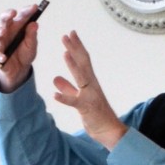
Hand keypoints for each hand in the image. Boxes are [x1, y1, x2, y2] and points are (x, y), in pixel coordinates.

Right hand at [0, 4, 38, 92]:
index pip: (22, 15)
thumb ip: (32, 35)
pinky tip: (4, 58)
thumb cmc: (25, 54)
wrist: (20, 70)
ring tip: (3, 33)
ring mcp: (0, 40)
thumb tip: (35, 24)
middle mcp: (7, 30)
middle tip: (13, 13)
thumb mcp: (32, 46)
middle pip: (4, 19)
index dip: (27, 10)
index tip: (34, 7)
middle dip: (7, 14)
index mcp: (18, 26)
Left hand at [54, 31, 127, 149]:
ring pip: (81, 77)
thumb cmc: (96, 115)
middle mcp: (91, 86)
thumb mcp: (79, 99)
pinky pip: (75, 102)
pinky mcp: (86, 108)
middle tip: (67, 34)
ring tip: (64, 53)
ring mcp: (90, 96)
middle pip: (83, 63)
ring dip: (73, 65)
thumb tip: (56, 78)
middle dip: (75, 49)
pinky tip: (54, 95)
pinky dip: (65, 98)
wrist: (109, 130)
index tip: (70, 34)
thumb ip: (68, 88)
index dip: (76, 47)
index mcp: (90, 82)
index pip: (83, 61)